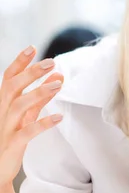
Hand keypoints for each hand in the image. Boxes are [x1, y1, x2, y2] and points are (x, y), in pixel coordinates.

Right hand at [0, 46, 63, 186]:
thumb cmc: (11, 140)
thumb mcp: (26, 116)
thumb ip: (40, 97)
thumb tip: (58, 76)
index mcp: (2, 104)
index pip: (8, 78)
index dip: (19, 63)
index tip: (32, 48)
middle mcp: (1, 113)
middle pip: (12, 87)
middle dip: (31, 73)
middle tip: (51, 62)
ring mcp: (5, 129)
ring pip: (19, 106)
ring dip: (39, 93)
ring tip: (58, 85)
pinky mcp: (12, 145)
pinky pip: (27, 132)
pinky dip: (43, 123)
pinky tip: (58, 117)